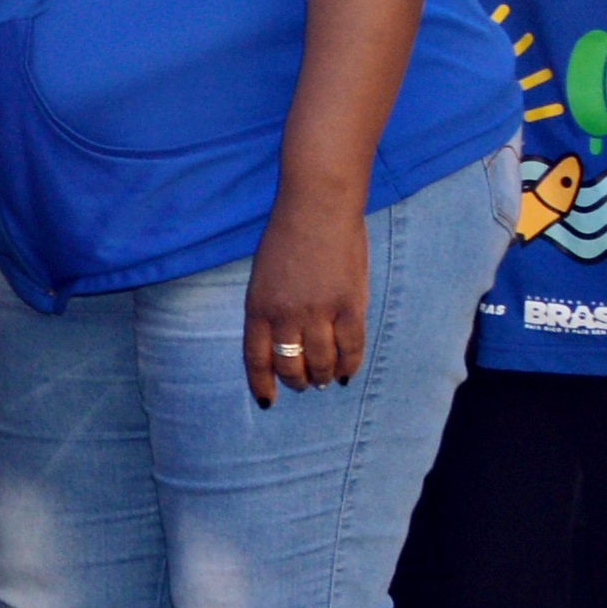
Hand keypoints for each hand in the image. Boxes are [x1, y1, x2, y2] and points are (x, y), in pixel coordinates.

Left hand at [241, 187, 367, 403]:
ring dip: (322, 376)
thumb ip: (268, 308)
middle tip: (303, 383)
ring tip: (325, 378)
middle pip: (289, 365)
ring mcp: (318, 312)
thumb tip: (282, 342)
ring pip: (320, 363)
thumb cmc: (287, 236)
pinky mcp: (349, 306)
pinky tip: (346, 370)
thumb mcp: (262, 275)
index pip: (255, 358)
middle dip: (296, 381)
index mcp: (257, 305)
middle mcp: (284, 314)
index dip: (262, 383)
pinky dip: (348, 365)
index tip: (267, 400)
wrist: (318, 207)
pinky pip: (351, 349)